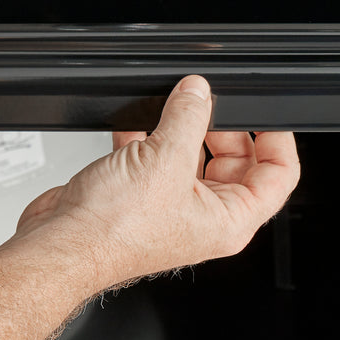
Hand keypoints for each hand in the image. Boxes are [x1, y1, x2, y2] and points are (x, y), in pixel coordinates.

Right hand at [12, 75, 299, 290]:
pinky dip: (149, 138)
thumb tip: (198, 93)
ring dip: (182, 130)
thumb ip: (189, 117)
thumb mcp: (164, 159)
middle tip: (207, 103)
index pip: (278, 177)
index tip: (267, 115)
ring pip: (194, 158)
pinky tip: (137, 123)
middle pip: (238, 164)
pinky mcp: (143, 200)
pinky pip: (158, 160)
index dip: (278, 141)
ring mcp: (175, 210)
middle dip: (223, 129)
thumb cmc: (113, 231)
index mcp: (230, 221)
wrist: (61, 246)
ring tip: (171, 109)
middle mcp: (207, 219)